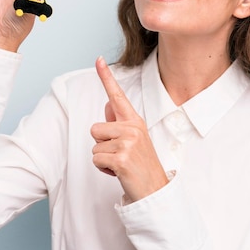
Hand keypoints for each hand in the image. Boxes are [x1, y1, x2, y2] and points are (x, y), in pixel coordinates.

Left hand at [91, 56, 168, 202]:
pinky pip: (96, 159)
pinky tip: (118, 172)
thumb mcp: (133, 139)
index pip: (118, 95)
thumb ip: (119, 122)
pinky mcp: (120, 158)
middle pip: (95, 128)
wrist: (154, 189)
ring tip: (120, 164)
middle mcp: (132, 128)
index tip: (98, 59)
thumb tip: (108, 104)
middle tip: (120, 155)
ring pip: (94, 146)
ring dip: (103, 158)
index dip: (106, 77)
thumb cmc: (141, 164)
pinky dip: (103, 169)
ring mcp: (127, 142)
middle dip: (102, 144)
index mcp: (135, 121)